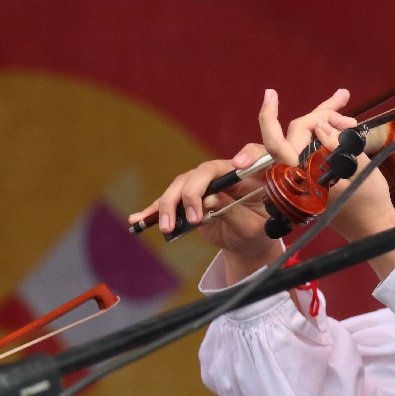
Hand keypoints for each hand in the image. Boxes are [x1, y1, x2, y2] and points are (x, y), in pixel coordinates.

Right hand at [128, 141, 276, 260]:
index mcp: (252, 175)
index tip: (240, 164)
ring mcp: (206, 184)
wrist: (247, 242)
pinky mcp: (190, 198)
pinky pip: (170, 200)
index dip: (247, 155)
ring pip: (182, 184)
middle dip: (193, 193)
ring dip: (170, 205)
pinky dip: (153, 210)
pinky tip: (136, 219)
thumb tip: (213, 198)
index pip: (253, 153)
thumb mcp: (253, 228)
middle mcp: (227, 173)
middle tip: (195, 218)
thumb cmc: (257, 231)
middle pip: (204, 171)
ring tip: (167, 227)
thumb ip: (236, 212)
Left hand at [256, 89, 394, 243]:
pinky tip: (345, 122)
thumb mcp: (359, 168)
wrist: (371, 225)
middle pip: (299, 131)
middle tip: (352, 122)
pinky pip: (313, 145)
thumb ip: (336, 144)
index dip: (268, 117)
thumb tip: (320, 125)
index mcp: (302, 176)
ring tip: (352, 122)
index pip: (276, 143)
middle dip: (324, 118)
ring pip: (307, 135)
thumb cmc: (368, 199)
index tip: (270, 94)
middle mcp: (297, 174)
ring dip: (329, 124)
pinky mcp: (311, 171)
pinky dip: (328, 132)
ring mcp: (303, 172)